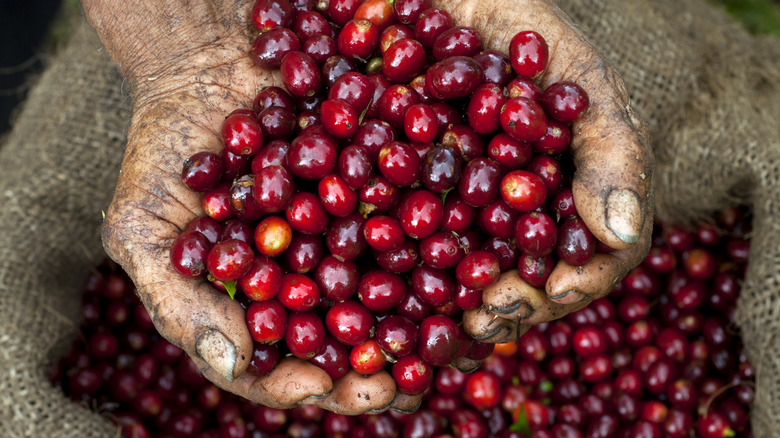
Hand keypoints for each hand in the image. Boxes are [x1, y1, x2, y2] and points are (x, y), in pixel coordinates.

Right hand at [83, 0, 421, 413]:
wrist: (204, 67)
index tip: (324, 387)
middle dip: (373, 367)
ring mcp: (348, 239)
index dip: (299, 383)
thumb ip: (178, 301)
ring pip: (390, 294)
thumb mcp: (143, 229)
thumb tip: (234, 367)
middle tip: (403, 383)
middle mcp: (308, 281)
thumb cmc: (162, 154)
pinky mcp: (379, 193)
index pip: (277, 364)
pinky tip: (459, 261)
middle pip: (345, 340)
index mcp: (256, 304)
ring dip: (419, 322)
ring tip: (446, 341)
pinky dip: (435, 245)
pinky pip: (411, 224)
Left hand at [442, 0, 654, 341]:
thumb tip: (621, 232)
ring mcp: (469, 206)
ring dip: (465, 305)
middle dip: (514, 305)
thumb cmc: (527, 33)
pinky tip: (400, 291)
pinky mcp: (416, 196)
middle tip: (487, 319)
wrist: (451, 0)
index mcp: (573, 189)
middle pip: (529, 275)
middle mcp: (523, 208)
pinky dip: (411, 271)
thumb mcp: (579, 78)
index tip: (550, 292)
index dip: (577, 280)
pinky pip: (416, 243)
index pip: (592, 253)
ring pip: (476, 271)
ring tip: (450, 324)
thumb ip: (610, 147)